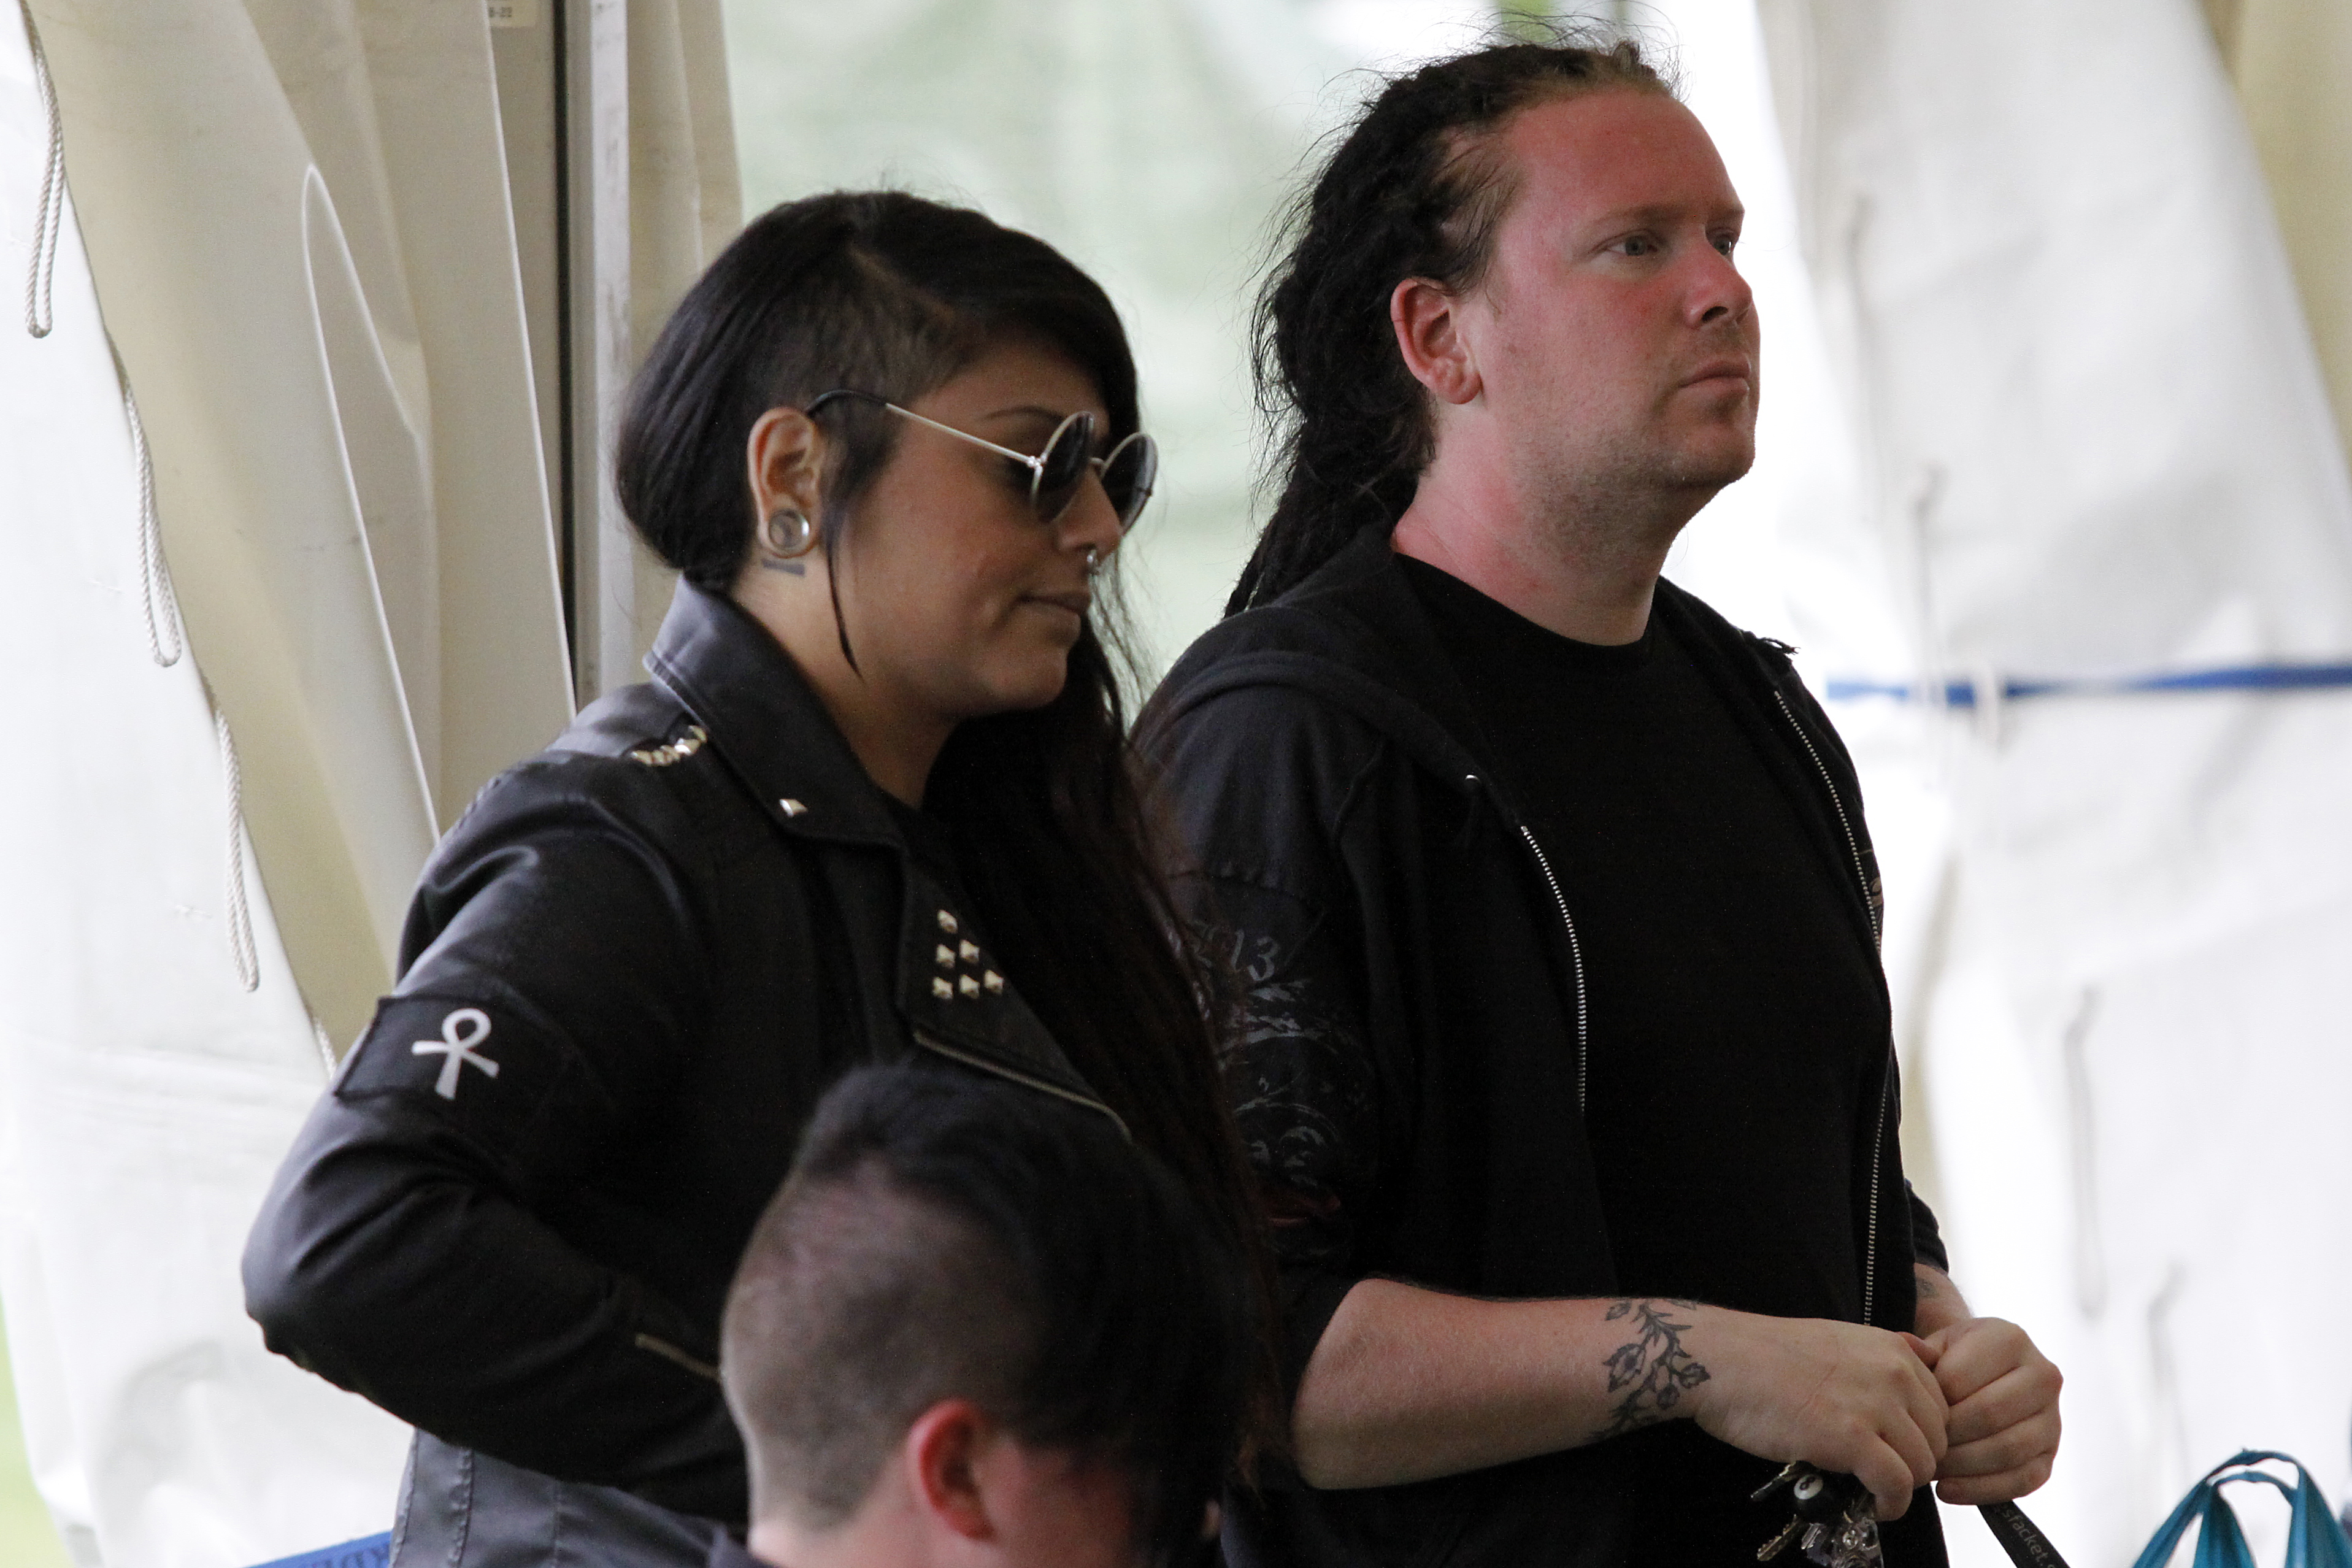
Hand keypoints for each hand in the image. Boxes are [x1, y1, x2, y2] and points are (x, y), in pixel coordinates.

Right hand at [1686, 1311, 1948, 1519]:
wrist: (1722, 1361)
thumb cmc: (1769, 1354)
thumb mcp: (1840, 1338)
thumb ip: (1884, 1354)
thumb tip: (1923, 1363)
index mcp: (1893, 1348)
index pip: (1941, 1406)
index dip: (1921, 1435)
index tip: (1897, 1448)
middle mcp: (1894, 1372)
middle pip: (1938, 1438)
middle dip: (1915, 1461)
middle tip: (1883, 1471)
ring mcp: (1875, 1405)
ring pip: (1924, 1465)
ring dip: (1903, 1485)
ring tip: (1875, 1488)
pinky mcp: (1853, 1439)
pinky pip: (1897, 1485)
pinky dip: (1891, 1504)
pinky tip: (1874, 1505)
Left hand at [1921, 1317, 2060, 1503]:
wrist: (1985, 1373)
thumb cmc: (1954, 1360)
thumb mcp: (1935, 1345)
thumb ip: (1917, 1351)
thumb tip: (1905, 1347)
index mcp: (2010, 1339)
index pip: (1960, 1379)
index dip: (1928, 1402)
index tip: (1906, 1414)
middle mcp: (2042, 1375)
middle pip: (1988, 1415)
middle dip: (1946, 1437)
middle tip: (1916, 1447)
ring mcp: (2052, 1418)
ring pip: (2008, 1449)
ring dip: (1961, 1465)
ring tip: (1929, 1468)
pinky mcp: (2050, 1455)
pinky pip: (2021, 1480)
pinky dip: (1981, 1490)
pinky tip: (1947, 1491)